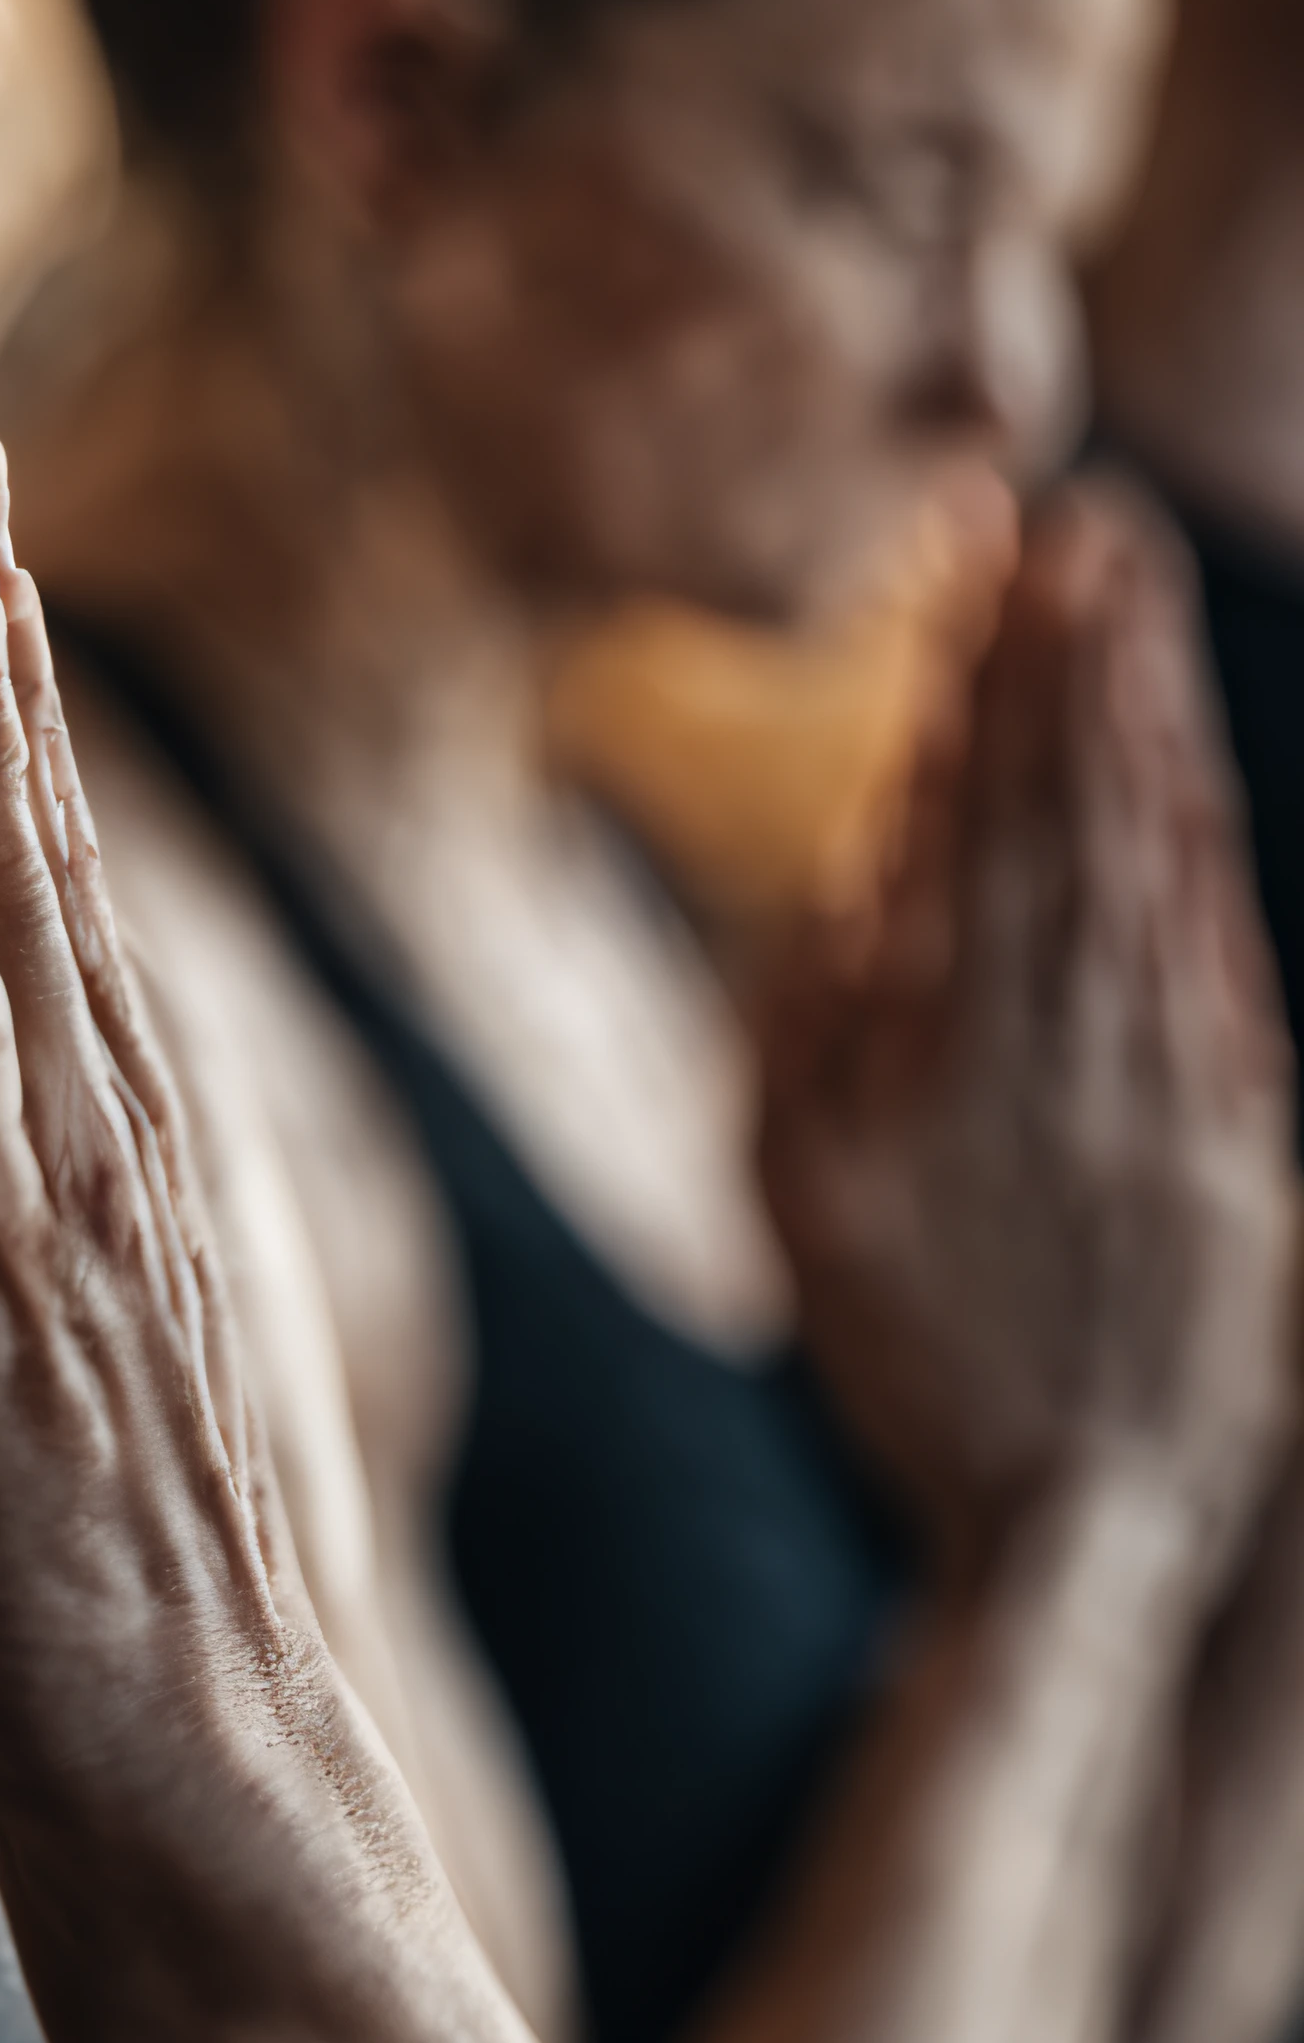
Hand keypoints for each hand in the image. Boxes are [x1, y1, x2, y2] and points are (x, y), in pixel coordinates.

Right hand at [757, 478, 1296, 1587]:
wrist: (1086, 1517)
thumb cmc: (904, 1350)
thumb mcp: (797, 1190)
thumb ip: (817, 1016)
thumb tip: (868, 856)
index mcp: (957, 1049)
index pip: (983, 815)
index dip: (994, 681)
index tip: (1000, 559)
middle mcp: (1081, 1044)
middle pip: (1081, 809)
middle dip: (1082, 658)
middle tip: (1087, 525)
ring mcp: (1177, 1080)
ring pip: (1158, 859)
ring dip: (1144, 717)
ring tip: (1133, 597)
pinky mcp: (1245, 1123)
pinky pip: (1215, 944)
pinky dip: (1194, 837)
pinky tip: (1178, 762)